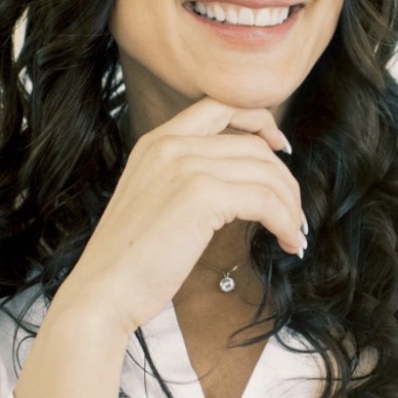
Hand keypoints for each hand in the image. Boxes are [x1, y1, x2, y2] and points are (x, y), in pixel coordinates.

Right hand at [60, 97, 306, 338]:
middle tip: (294, 214)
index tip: (281, 149)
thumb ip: (187, 178)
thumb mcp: (155, 200)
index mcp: (156, 141)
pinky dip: (285, 222)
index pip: (221, 107)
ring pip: (266, 172)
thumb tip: (242, 182)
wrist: (103, 290)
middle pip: (254, 145)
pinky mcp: (201, 195)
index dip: (260, 122)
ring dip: (290, 206)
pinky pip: (265, 200)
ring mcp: (185, 166)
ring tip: (294, 234)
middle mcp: (170, 144)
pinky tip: (287, 242)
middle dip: (284, 180)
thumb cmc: (130, 261)